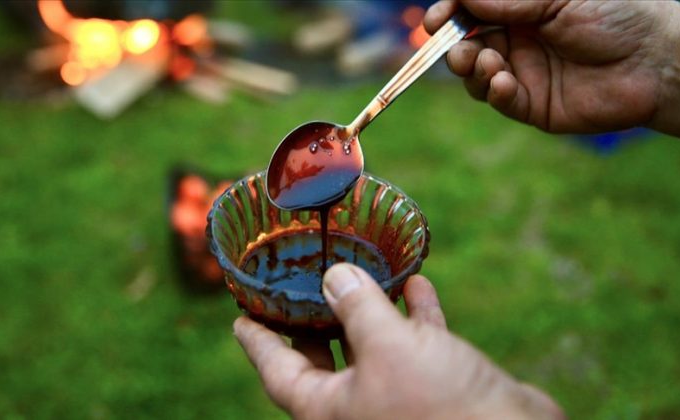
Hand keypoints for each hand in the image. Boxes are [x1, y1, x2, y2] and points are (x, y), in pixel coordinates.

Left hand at [234, 263, 563, 418]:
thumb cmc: (440, 407)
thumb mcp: (388, 347)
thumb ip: (357, 307)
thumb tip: (334, 277)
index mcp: (330, 410)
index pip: (278, 372)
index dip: (257, 342)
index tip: (240, 318)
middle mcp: (359, 407)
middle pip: (323, 358)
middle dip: (313, 319)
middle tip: (298, 286)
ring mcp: (399, 398)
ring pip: (372, 347)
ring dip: (368, 309)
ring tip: (357, 272)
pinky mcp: (437, 388)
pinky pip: (417, 345)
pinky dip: (414, 314)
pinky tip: (415, 283)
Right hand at [425, 0, 679, 137]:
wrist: (653, 61)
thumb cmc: (615, 15)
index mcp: (523, 9)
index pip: (471, 12)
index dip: (449, 14)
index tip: (435, 20)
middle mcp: (517, 40)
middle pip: (466, 44)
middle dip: (455, 46)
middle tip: (459, 49)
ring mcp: (522, 73)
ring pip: (474, 75)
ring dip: (472, 70)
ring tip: (489, 64)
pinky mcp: (531, 105)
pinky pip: (497, 100)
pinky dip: (493, 92)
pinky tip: (504, 82)